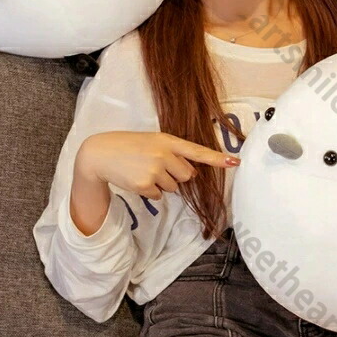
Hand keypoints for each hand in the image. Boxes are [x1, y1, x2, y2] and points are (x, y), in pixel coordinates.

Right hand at [75, 131, 239, 199]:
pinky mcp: (144, 185)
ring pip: (174, 187)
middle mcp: (164, 154)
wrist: (101, 153)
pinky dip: (150, 192)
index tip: (235, 162)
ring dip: (162, 184)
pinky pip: (159, 196)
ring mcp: (154, 170)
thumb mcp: (153, 142)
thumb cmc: (130, 146)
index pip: (197, 151)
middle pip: (188, 175)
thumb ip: (173, 153)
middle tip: (157, 167)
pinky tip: (137, 179)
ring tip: (144, 170)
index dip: (217, 158)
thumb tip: (191, 174)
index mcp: (168, 140)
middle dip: (177, 176)